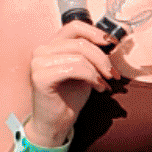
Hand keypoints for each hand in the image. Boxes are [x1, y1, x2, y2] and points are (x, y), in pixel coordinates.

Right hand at [19, 22, 125, 151]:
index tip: (112, 44)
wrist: (55, 124)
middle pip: (80, 42)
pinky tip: (98, 88)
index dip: (96, 32)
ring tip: (105, 84)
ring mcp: (38, 62)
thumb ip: (90, 55)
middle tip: (113, 74)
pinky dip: (92, 77)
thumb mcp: (84, 71)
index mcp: (51, 46)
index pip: (75, 27)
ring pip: (79, 55)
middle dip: (102, 58)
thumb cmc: (68, 99)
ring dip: (99, 70)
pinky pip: (75, 68)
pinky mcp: (40, 76)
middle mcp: (42, 50)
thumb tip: (110, 42)